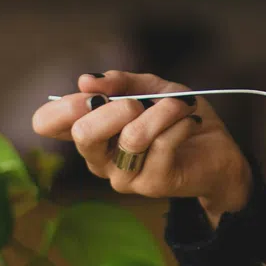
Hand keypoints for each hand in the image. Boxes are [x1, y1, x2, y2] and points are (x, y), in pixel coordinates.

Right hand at [31, 72, 251, 223]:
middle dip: (116, 107)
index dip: (64, 104)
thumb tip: (86, 80)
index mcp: (90, 133)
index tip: (93, 93)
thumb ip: (121, 82)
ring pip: (132, 137)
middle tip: (140, 102)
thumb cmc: (178, 119)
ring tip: (181, 105)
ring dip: (162, 112)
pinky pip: (162, 144)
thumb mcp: (151, 89)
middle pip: (83, 133)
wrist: (219, 151)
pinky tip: (190, 121)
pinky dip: (180, 122)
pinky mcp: (152, 184)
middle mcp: (98, 159)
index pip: (46, 123)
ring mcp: (123, 176)